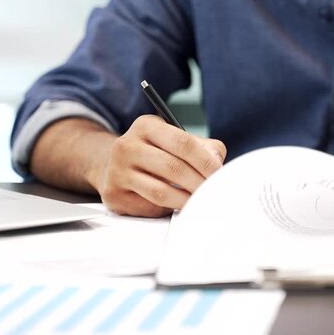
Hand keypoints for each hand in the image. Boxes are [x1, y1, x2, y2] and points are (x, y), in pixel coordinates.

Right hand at [93, 115, 226, 216]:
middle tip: (213, 192)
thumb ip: (203, 147)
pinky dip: (168, 209)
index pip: (183, 143)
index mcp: (146, 125)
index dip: (205, 161)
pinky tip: (175, 205)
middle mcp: (127, 145)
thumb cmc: (155, 152)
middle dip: (199, 183)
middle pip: (173, 168)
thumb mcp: (176, 140)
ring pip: (161, 192)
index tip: (219, 174)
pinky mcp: (115, 194)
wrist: (114, 165)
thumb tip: (216, 163)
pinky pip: (149, 206)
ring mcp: (117, 171)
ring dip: (186, 200)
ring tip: (199, 202)